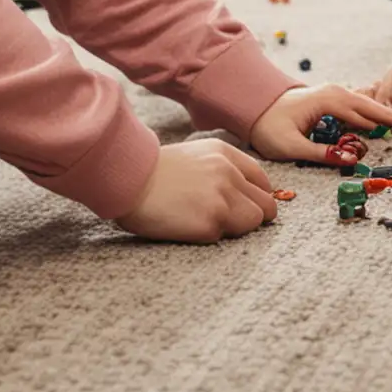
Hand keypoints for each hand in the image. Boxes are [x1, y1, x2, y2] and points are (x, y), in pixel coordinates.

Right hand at [115, 138, 278, 242]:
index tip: (245, 207)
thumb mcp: (195, 155)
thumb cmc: (153, 172)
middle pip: (266, 205)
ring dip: (235, 228)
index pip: (263, 182)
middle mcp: (229, 174)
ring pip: (253, 222)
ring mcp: (222, 198)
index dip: (257, 198)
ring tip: (207, 223)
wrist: (125, 180)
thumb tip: (245, 193)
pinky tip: (188, 226)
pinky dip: (209, 236)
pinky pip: (224, 236)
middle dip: (252, 216)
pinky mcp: (210, 222)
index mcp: (226, 154)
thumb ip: (223, 169)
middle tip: (228, 221)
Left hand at [247, 83, 391, 161]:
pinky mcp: (331, 99)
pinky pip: (357, 105)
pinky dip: (371, 112)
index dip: (386, 123)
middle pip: (370, 105)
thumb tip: (352, 161)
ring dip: (382, 115)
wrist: (253, 107)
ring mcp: (334, 93)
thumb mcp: (292, 147)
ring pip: (365, 104)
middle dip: (391, 117)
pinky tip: (381, 121)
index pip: (365, 113)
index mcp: (329, 100)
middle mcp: (335, 92)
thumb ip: (322, 154)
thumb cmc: (269, 127)